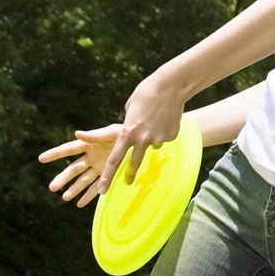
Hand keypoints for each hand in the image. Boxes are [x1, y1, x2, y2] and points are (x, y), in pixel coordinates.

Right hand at [37, 124, 119, 207]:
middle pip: (74, 169)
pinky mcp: (108, 176)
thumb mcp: (113, 132)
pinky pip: (96, 187)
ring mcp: (99, 167)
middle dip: (63, 178)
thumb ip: (95, 135)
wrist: (140, 141)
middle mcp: (91, 157)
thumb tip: (76, 134)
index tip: (41, 159)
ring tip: (65, 198)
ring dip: (74, 189)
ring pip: (83, 180)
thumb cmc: (126, 132)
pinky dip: (89, 196)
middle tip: (52, 188)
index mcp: (89, 144)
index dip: (55, 154)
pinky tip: (80, 204)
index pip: (69, 149)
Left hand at [102, 74, 187, 196]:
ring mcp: (158, 138)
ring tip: (156, 120)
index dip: (107, 176)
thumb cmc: (147, 92)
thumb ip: (129, 123)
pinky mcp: (171, 136)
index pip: (114, 160)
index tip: (103, 190)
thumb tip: (132, 130)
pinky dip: (165, 130)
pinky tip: (166, 117)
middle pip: (134, 163)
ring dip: (152, 137)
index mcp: (127, 132)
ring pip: (153, 145)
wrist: (171, 86)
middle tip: (128, 183)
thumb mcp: (131, 106)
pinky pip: (165, 137)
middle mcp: (142, 139)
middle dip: (130, 174)